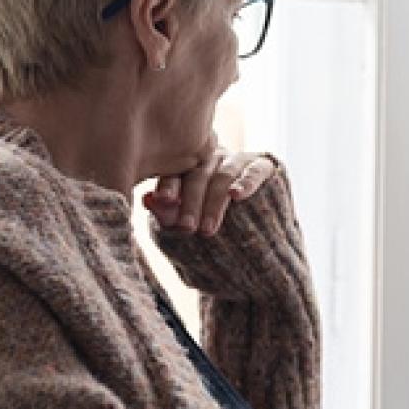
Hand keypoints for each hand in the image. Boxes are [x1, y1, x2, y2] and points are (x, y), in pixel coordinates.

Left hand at [144, 137, 279, 236]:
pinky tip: (237, 195)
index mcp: (187, 167)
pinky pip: (254, 171)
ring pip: (224, 176)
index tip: (162, 199)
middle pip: (198, 175)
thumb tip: (146, 200)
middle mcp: (211, 158)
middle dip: (191, 202)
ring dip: (215, 203)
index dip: (169, 185)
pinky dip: (246, 182)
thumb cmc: (211, 234)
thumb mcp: (186, 228)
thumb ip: (167, 214)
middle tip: (186, 226)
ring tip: (208, 229)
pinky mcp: (262, 166)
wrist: (254, 250)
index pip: (175, 172)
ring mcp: (237, 160)